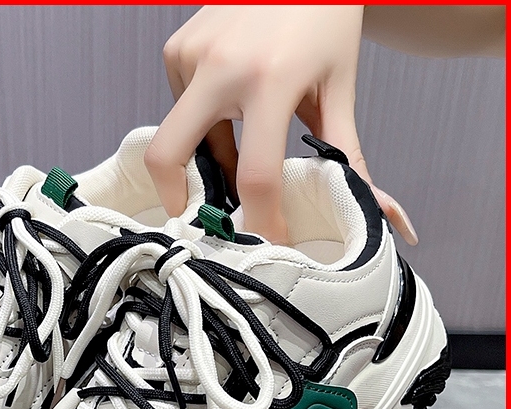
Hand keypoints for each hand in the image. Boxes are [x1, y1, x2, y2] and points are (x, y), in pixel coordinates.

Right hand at [145, 5, 417, 245]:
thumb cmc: (325, 20)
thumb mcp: (338, 87)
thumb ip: (348, 154)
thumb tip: (381, 213)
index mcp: (271, 79)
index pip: (255, 175)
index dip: (260, 221)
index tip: (265, 244)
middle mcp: (220, 66)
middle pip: (168, 157)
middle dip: (176, 199)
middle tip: (198, 220)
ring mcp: (191, 54)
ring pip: (180, 136)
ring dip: (205, 154)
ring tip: (239, 139)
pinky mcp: (176, 47)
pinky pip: (180, 108)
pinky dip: (202, 120)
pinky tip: (230, 98)